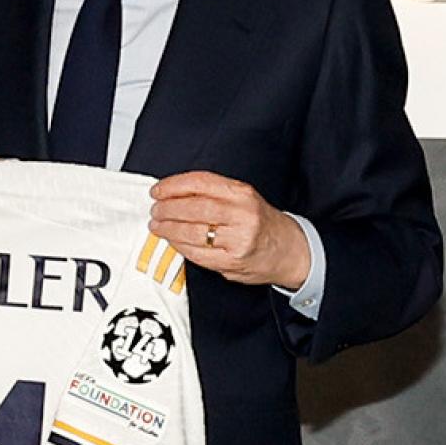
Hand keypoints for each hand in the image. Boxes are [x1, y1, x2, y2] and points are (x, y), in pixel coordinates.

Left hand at [149, 171, 309, 288]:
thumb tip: (172, 192)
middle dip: (167, 208)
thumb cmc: (261, 222)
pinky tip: (173, 241)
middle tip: (155, 210)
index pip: (200, 182)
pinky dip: (179, 247)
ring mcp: (237, 240)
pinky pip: (197, 254)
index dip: (173, 185)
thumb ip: (211, 193)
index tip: (157, 190)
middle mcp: (241, 214)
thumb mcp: (242, 197)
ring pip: (192, 232)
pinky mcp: (232, 262)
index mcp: (241, 193)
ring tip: (158, 226)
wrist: (289, 251)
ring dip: (168, 229)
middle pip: (193, 207)